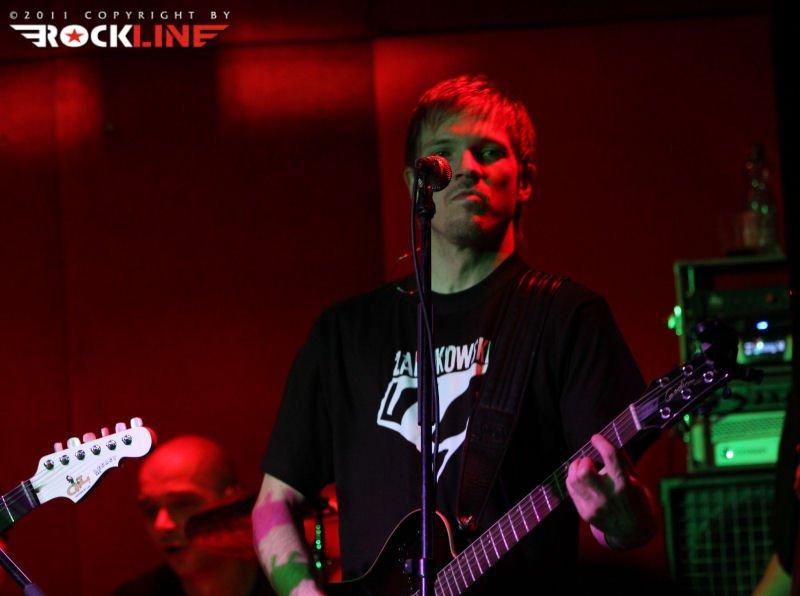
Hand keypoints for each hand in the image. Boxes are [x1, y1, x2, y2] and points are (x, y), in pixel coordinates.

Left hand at [565, 434, 655, 549]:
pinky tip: (581, 480)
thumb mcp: (637, 480)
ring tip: (583, 468)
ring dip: (575, 469)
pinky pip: (572, 491)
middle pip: (584, 471)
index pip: (611, 456)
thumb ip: (622, 462)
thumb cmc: (637, 500)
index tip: (596, 438)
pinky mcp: (586, 514)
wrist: (634, 532)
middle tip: (589, 461)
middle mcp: (609, 496)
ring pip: (573, 480)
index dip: (601, 443)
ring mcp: (595, 507)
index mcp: (626, 484)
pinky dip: (574, 480)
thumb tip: (606, 441)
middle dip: (584, 461)